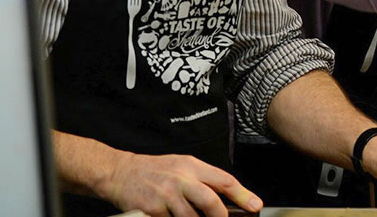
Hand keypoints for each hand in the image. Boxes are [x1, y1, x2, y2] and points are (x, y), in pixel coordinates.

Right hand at [99, 152, 261, 216]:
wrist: (121, 173)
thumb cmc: (155, 170)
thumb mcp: (182, 165)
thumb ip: (203, 179)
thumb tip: (224, 198)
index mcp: (192, 166)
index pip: (224, 180)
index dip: (243, 195)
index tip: (255, 206)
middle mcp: (181, 179)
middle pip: (210, 201)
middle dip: (220, 216)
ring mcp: (166, 196)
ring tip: (192, 216)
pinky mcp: (152, 210)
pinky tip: (172, 216)